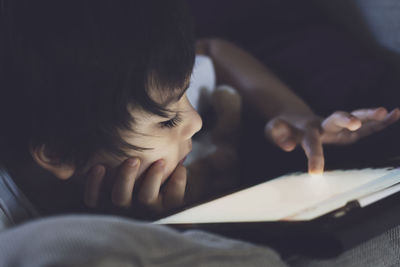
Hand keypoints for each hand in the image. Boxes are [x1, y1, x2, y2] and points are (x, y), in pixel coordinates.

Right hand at [83, 158, 186, 215]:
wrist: (174, 203)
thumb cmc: (141, 182)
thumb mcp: (121, 179)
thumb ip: (106, 166)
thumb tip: (86, 153)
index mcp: (113, 205)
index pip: (94, 201)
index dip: (93, 185)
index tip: (98, 166)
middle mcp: (130, 211)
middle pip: (120, 199)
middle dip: (125, 177)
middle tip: (132, 159)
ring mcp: (151, 212)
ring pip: (146, 198)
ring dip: (153, 177)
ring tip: (160, 161)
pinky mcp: (171, 209)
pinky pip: (173, 197)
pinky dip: (178, 182)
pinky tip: (180, 168)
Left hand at [265, 107, 399, 174]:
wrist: (293, 117)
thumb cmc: (282, 127)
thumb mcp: (272, 130)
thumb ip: (277, 134)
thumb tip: (287, 145)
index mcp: (305, 129)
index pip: (310, 142)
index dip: (313, 156)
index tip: (316, 173)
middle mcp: (323, 124)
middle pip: (335, 120)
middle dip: (344, 120)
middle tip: (353, 122)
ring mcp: (336, 125)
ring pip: (354, 119)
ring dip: (368, 116)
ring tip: (386, 111)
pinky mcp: (346, 128)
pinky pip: (364, 125)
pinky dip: (379, 121)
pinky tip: (396, 114)